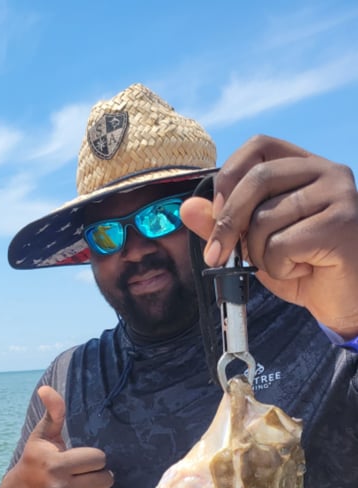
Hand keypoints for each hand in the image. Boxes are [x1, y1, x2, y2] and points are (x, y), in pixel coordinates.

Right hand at [0, 385, 112, 487]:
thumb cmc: (35, 461)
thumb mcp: (41, 436)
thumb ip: (52, 412)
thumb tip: (46, 389)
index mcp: (56, 464)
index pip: (98, 459)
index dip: (94, 456)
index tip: (82, 457)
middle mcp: (61, 487)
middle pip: (105, 478)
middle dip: (100, 473)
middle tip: (88, 471)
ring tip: (88, 484)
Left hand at [181, 135, 357, 335]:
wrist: (345, 300)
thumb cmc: (303, 267)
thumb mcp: (255, 244)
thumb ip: (224, 224)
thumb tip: (187, 207)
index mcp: (305, 166)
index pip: (259, 145)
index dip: (229, 176)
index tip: (215, 213)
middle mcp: (327, 171)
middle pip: (257, 179)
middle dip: (228, 222)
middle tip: (218, 256)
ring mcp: (339, 195)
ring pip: (266, 218)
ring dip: (260, 254)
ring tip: (284, 264)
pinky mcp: (342, 224)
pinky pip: (283, 243)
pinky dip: (279, 267)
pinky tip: (301, 269)